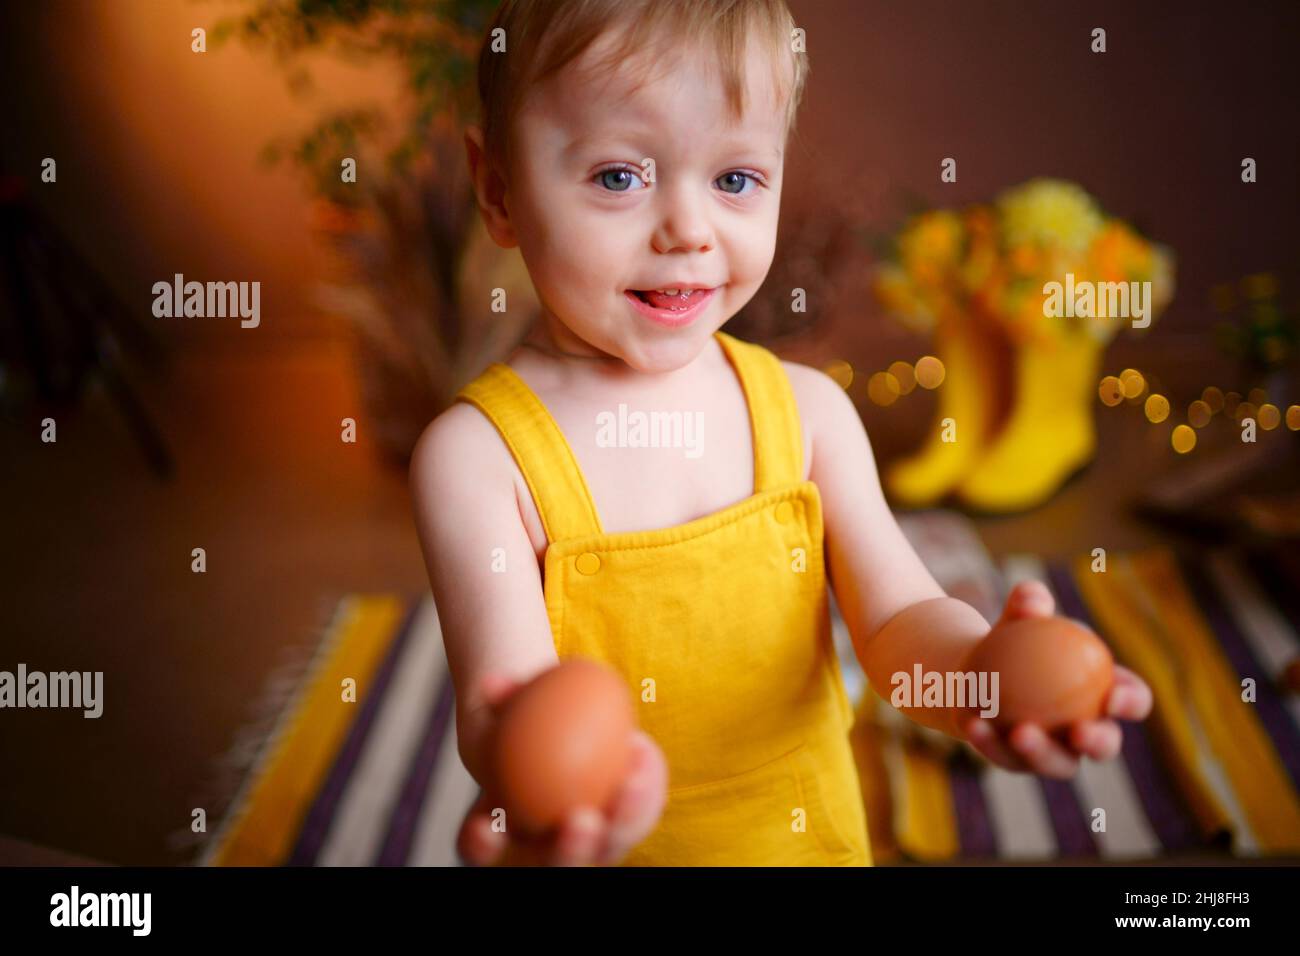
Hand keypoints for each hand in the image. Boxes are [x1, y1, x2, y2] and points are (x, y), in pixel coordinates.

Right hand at [456, 672, 667, 865]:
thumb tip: (493, 687)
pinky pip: (637, 818)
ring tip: (633, 783)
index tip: (489, 827)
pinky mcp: (621, 829)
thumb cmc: (518, 714)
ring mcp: (585, 847)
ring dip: (623, 822)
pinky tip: (644, 754)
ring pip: (605, 850)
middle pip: (557, 867)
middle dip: (571, 852)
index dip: (480, 846)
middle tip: (582, 818)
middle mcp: (541, 851)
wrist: (553, 726)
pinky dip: (644, 792)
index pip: (479, 849)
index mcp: (497, 831)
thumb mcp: (505, 703)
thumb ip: (499, 695)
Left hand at [957, 580, 1153, 778]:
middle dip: (1099, 742)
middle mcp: (1087, 730)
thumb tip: (1032, 601)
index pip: (1132, 700)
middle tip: (1078, 731)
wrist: (978, 666)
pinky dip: (990, 742)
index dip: (1132, 702)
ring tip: (1020, 733)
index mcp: (1106, 692)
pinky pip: (1006, 757)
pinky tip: (973, 725)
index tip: (1113, 697)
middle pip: (1105, 744)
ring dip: (1041, 752)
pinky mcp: (1017, 762)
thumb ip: (1029, 603)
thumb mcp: (1019, 616)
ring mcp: (1055, 752)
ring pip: (1057, 763)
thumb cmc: (1016, 636)